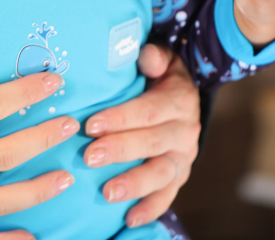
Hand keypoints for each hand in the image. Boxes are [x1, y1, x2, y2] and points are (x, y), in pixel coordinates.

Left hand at [82, 44, 201, 227]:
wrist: (185, 98)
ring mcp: (184, 157)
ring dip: (134, 183)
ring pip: (161, 173)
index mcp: (180, 100)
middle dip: (119, 150)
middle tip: (89, 156)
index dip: (120, 118)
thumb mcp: (162, 59)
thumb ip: (154, 57)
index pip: (148, 111)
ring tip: (108, 192)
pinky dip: (151, 209)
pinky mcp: (179, 176)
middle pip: (152, 142)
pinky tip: (130, 219)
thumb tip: (145, 55)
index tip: (91, 125)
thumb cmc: (161, 77)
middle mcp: (186, 130)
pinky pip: (168, 195)